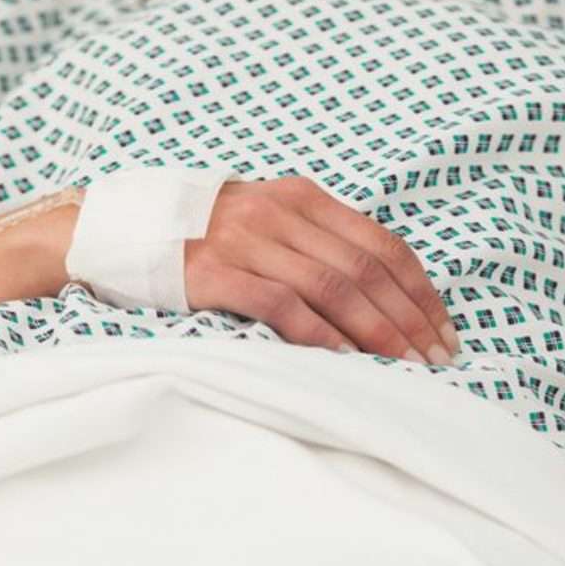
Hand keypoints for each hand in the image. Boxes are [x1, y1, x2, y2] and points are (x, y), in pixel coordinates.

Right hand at [184, 178, 458, 363]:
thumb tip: (384, 296)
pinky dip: (320, 335)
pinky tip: (345, 362)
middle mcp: (280, 213)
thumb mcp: (269, 221)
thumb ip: (319, 245)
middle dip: (410, 319)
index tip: (444, 332)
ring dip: (377, 333)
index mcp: (303, 198)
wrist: (119, 229)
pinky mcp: (215, 272)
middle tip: (436, 360)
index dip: (421, 292)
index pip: (383, 245)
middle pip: (366, 270)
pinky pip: (281, 305)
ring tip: (404, 367)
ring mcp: (247, 240)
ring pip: (332, 287)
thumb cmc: (206, 236)